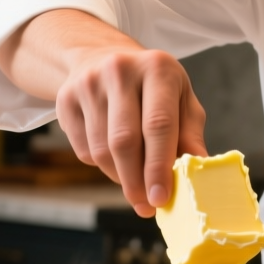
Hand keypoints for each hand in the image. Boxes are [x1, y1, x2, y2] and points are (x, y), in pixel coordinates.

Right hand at [0, 10, 206, 216]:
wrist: (104, 57)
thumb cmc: (154, 87)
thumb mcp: (181, 100)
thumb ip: (190, 134)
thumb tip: (198, 170)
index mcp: (157, 68)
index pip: (158, 125)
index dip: (158, 166)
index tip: (161, 198)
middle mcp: (119, 70)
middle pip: (125, 141)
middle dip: (136, 181)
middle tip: (146, 206)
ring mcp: (87, 84)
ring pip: (102, 150)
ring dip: (120, 178)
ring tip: (136, 185)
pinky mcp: (65, 100)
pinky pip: (84, 150)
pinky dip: (102, 167)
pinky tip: (116, 162)